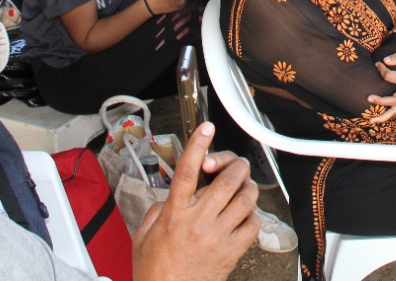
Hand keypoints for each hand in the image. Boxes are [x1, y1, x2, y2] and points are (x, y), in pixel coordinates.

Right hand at [132, 123, 258, 280]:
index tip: (206, 128)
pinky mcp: (232, 252)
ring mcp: (218, 237)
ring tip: (241, 187)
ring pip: (245, 198)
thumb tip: (170, 197)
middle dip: (234, 164)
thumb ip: (157, 210)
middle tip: (233, 164)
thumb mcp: (143, 237)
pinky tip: (244, 215)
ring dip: (246, 187)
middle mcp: (198, 222)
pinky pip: (253, 224)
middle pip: (226, 180)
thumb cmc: (154, 273)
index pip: (188, 171)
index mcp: (174, 215)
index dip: (198, 145)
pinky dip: (252, 214)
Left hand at [367, 51, 395, 122]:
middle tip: (368, 97)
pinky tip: (378, 119)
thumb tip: (384, 60)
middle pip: (392, 99)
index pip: (390, 77)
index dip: (381, 69)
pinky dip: (388, 115)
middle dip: (379, 100)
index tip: (378, 64)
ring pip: (395, 110)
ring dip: (383, 116)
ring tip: (371, 120)